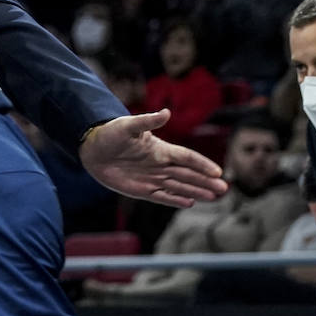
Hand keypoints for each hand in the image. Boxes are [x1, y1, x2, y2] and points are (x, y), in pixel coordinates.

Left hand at [79, 110, 227, 207]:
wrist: (91, 149)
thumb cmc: (109, 133)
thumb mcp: (127, 125)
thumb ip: (148, 121)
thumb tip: (166, 112)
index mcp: (160, 149)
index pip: (186, 158)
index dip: (202, 164)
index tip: (217, 172)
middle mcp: (160, 164)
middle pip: (188, 174)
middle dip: (205, 182)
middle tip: (224, 190)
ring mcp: (151, 177)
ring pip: (179, 186)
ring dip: (196, 191)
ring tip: (213, 197)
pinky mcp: (141, 189)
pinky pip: (161, 196)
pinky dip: (175, 200)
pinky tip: (189, 203)